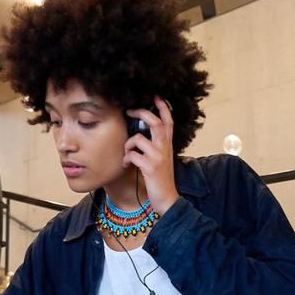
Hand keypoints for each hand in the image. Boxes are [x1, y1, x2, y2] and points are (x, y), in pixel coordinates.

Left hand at [124, 96, 178, 213]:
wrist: (167, 199)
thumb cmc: (161, 179)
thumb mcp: (162, 159)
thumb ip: (155, 146)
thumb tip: (139, 136)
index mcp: (168, 145)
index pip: (168, 121)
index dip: (162, 107)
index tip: (156, 96)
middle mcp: (165, 148)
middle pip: (154, 122)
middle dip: (141, 113)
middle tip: (130, 111)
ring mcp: (158, 156)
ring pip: (137, 139)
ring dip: (127, 145)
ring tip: (127, 155)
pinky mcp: (150, 166)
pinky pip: (132, 154)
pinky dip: (126, 159)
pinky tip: (126, 165)